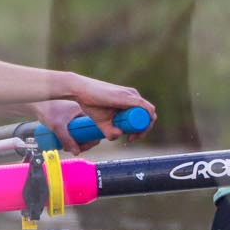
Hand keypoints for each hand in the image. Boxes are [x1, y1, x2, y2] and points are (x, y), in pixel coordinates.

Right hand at [34, 79, 155, 150]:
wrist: (80, 90)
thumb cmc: (90, 103)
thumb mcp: (102, 122)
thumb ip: (110, 131)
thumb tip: (119, 136)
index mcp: (130, 100)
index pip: (144, 115)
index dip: (141, 129)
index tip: (130, 138)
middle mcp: (133, 96)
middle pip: (149, 115)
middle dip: (143, 131)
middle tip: (130, 138)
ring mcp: (131, 95)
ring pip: (149, 112)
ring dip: (144, 127)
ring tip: (131, 136)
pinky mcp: (128, 96)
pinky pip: (144, 107)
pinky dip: (145, 119)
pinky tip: (138, 128)